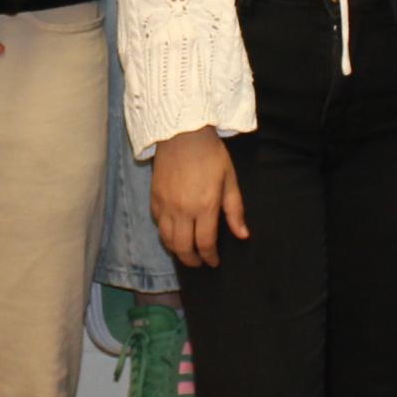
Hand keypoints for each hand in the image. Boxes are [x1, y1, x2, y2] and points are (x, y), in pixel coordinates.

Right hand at [150, 127, 246, 268]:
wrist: (183, 133)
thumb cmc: (211, 155)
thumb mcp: (229, 180)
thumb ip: (235, 210)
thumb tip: (242, 235)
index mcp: (204, 207)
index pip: (205, 243)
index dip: (210, 257)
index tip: (214, 262)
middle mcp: (183, 210)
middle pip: (183, 247)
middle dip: (191, 260)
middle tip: (199, 263)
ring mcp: (166, 205)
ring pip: (166, 239)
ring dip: (176, 250)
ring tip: (185, 252)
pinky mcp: (154, 197)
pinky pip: (158, 223)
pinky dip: (165, 233)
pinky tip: (173, 232)